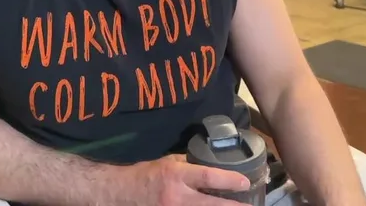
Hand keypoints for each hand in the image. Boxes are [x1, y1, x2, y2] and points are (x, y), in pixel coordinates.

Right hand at [116, 154, 251, 205]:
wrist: (121, 194)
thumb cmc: (145, 175)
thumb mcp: (166, 163)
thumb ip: (188, 164)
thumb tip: (208, 164)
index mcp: (176, 176)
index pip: (207, 177)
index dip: (228, 180)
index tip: (244, 182)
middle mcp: (177, 197)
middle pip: (210, 205)